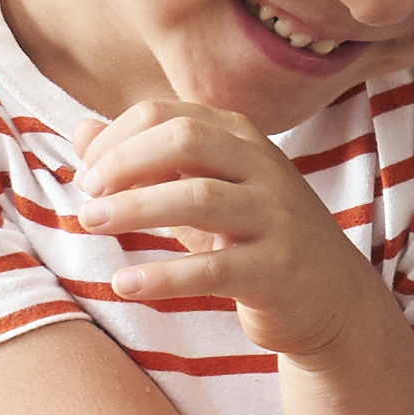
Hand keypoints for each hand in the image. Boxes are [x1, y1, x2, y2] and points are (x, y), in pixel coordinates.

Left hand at [74, 101, 384, 364]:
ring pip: (198, 197)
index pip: (166, 115)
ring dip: (134, 208)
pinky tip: (124, 284)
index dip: (115, 139)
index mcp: (241, 138)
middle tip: (86, 196)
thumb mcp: (202, 190)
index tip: (86, 175)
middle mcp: (263, 168)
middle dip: (124, 162)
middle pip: (185, 140)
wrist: (332, 299)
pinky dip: (163, 276)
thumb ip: (144, 159)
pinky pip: (212, 268)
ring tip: (88, 224)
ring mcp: (274, 217)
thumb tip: (80, 129)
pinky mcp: (276, 270)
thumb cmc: (254, 238)